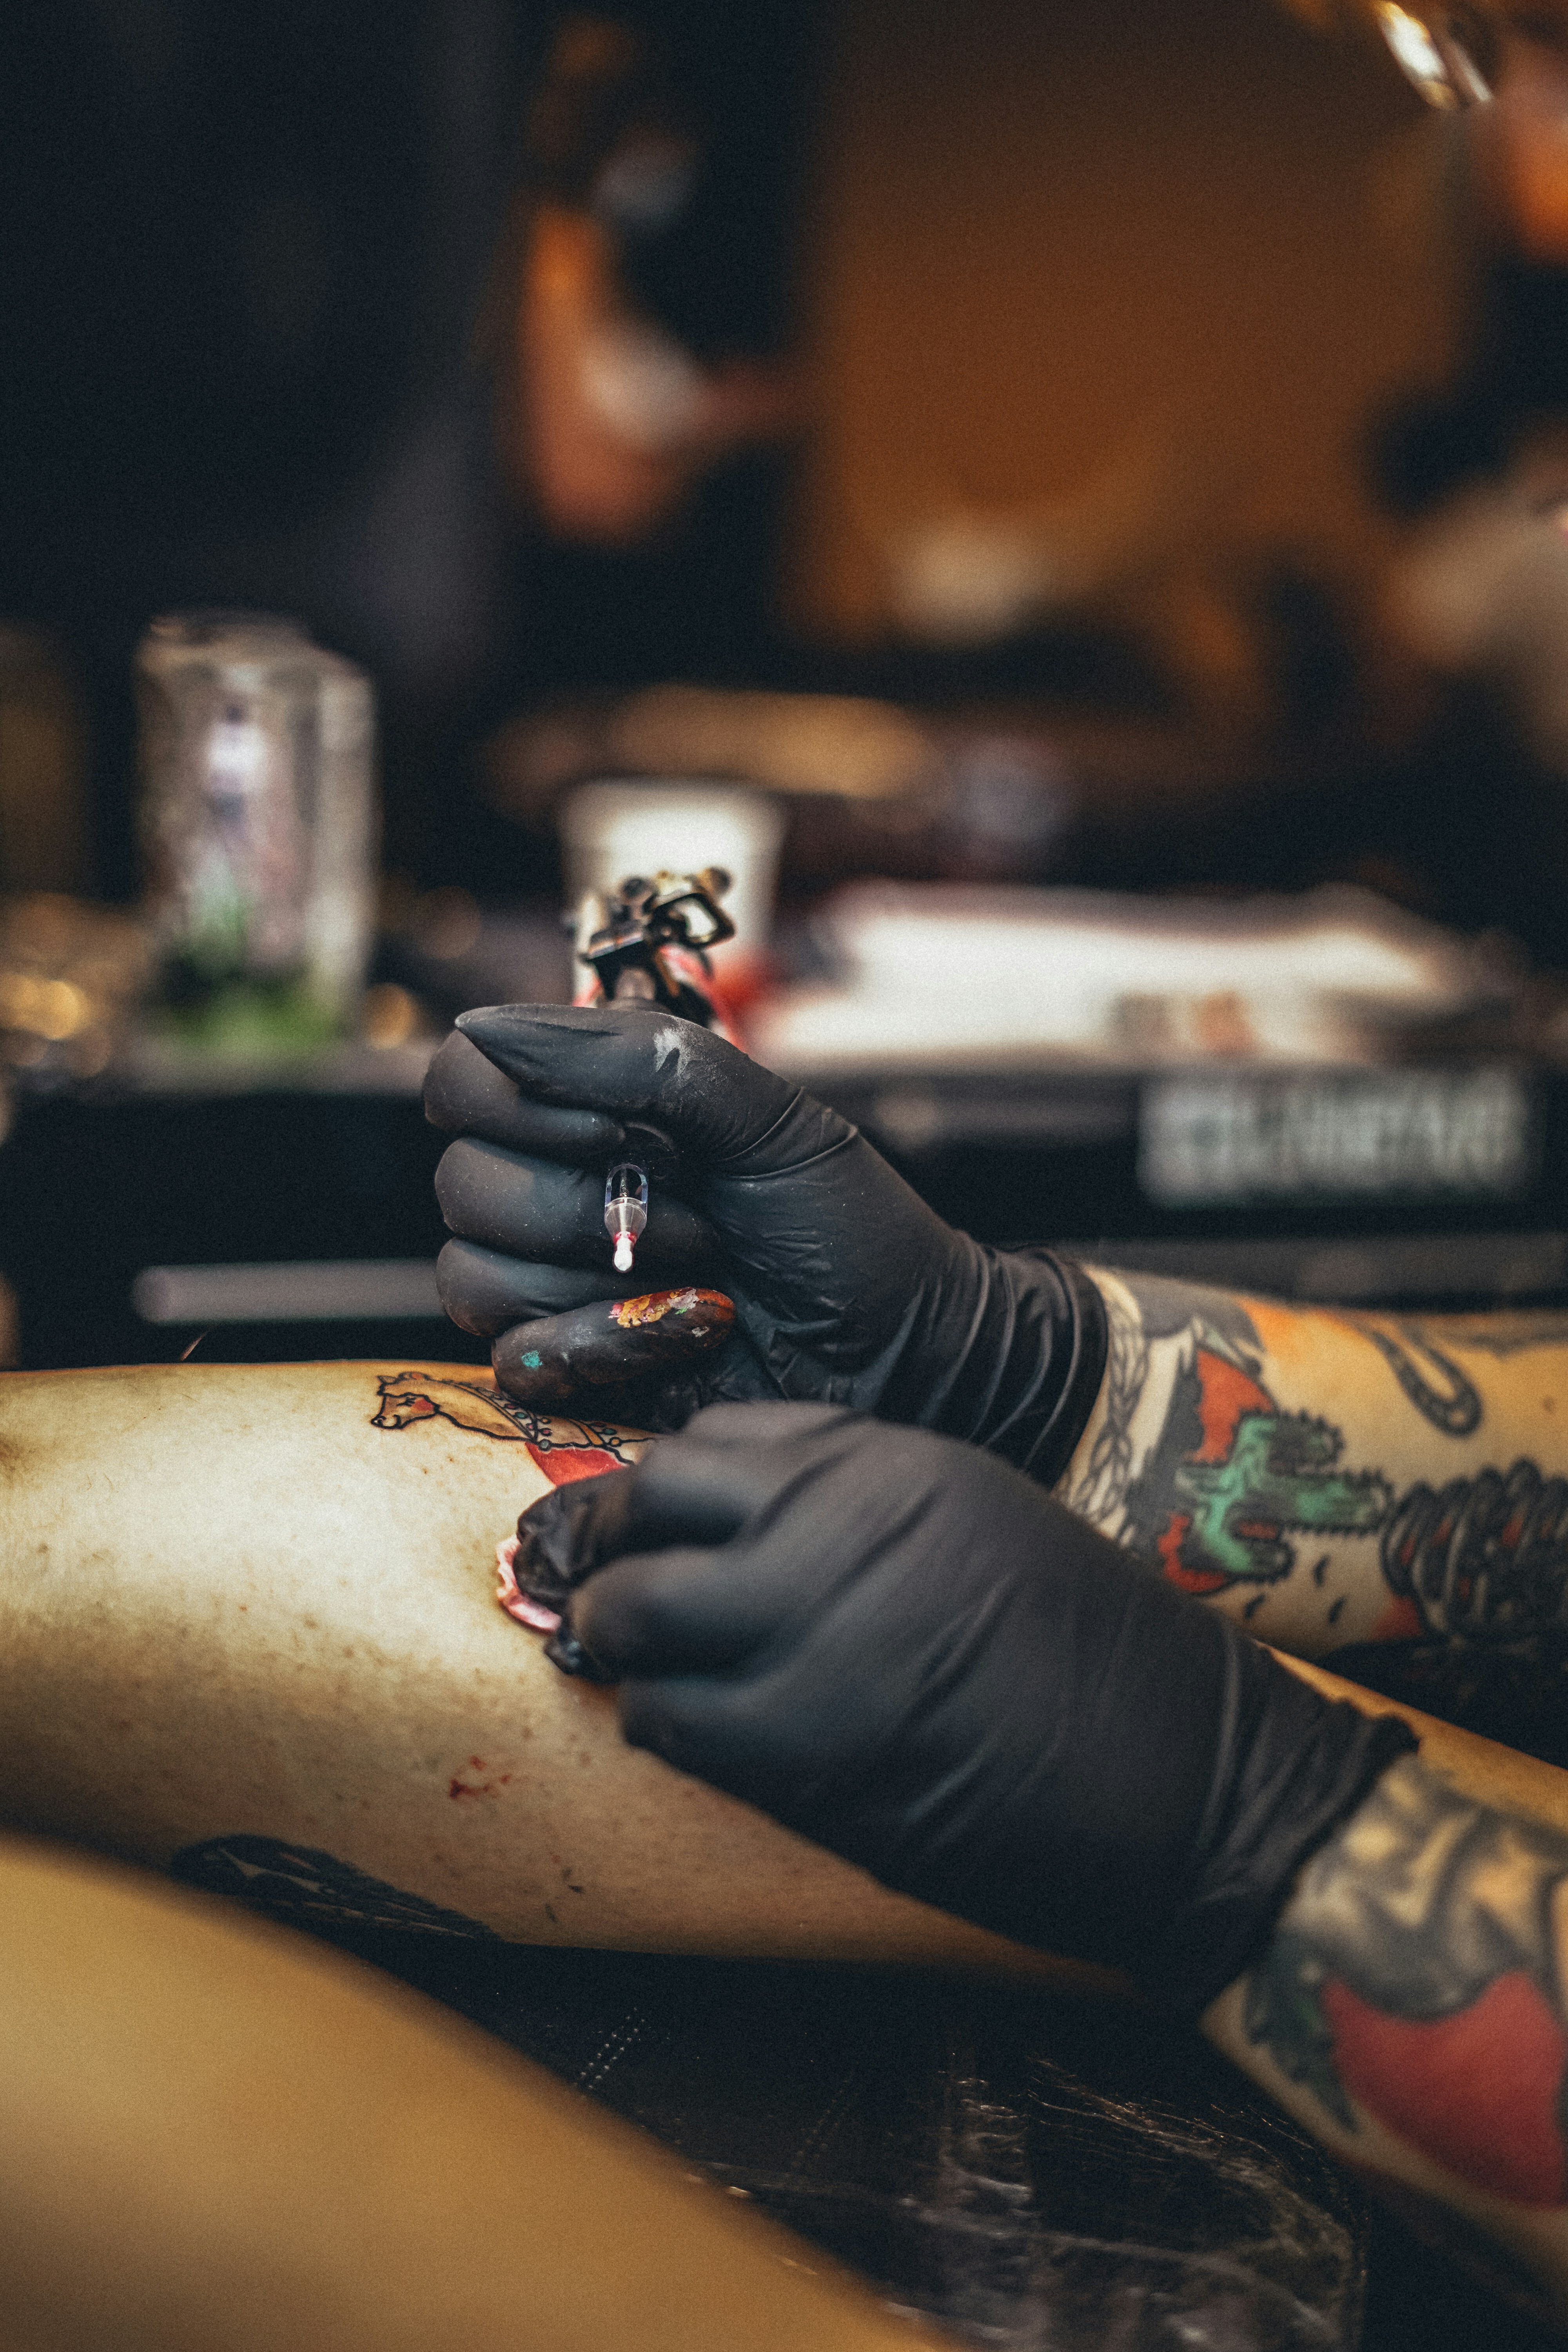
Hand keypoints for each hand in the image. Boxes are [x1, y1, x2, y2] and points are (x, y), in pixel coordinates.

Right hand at [427, 1002, 1102, 1477]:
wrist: (903, 1349)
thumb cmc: (848, 1228)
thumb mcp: (761, 1115)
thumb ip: (630, 1057)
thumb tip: (487, 1024)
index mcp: (591, 1107)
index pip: (463, 1077)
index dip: (520, 1102)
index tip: (620, 1125)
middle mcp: (558, 1185)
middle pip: (463, 1182)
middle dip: (592, 1202)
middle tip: (698, 1211)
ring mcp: (556, 1279)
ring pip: (475, 1273)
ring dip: (606, 1276)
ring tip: (703, 1272)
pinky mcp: (571, 1365)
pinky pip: (516, 1353)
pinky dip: (610, 1345)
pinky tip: (687, 1332)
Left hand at [512, 1404, 1415, 2008]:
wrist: (1186, 1776)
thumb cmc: (1091, 1655)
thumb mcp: (978, 1522)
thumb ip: (859, 1508)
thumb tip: (730, 1526)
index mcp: (891, 1464)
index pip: (715, 1440)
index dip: (665, 1486)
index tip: (648, 1523)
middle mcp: (841, 1528)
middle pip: (650, 1502)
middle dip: (603, 1542)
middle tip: (596, 1583)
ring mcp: (817, 1634)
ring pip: (635, 1612)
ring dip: (612, 1639)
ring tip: (624, 1662)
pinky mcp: (806, 1750)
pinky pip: (667, 1718)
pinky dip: (655, 1720)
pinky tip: (685, 1727)